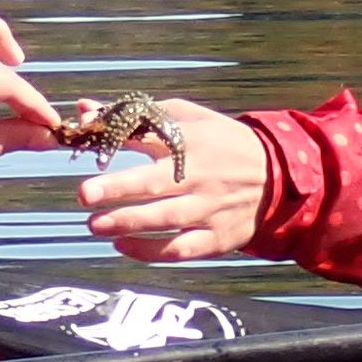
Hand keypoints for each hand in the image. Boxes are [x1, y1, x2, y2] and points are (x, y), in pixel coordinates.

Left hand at [78, 95, 270, 261]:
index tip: (88, 147)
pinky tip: (122, 246)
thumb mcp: (186, 117)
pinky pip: (180, 249)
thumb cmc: (219, 142)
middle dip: (119, 189)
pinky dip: (151, 251)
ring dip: (129, 223)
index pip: (151, 140)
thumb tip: (84, 109)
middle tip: (84, 195)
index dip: (118, 143)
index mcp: (192, 142)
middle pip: (157, 184)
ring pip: (166, 220)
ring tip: (94, 225)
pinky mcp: (216, 239)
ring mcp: (209, 210)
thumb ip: (134, 115)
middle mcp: (200, 177)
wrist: (277, 176)